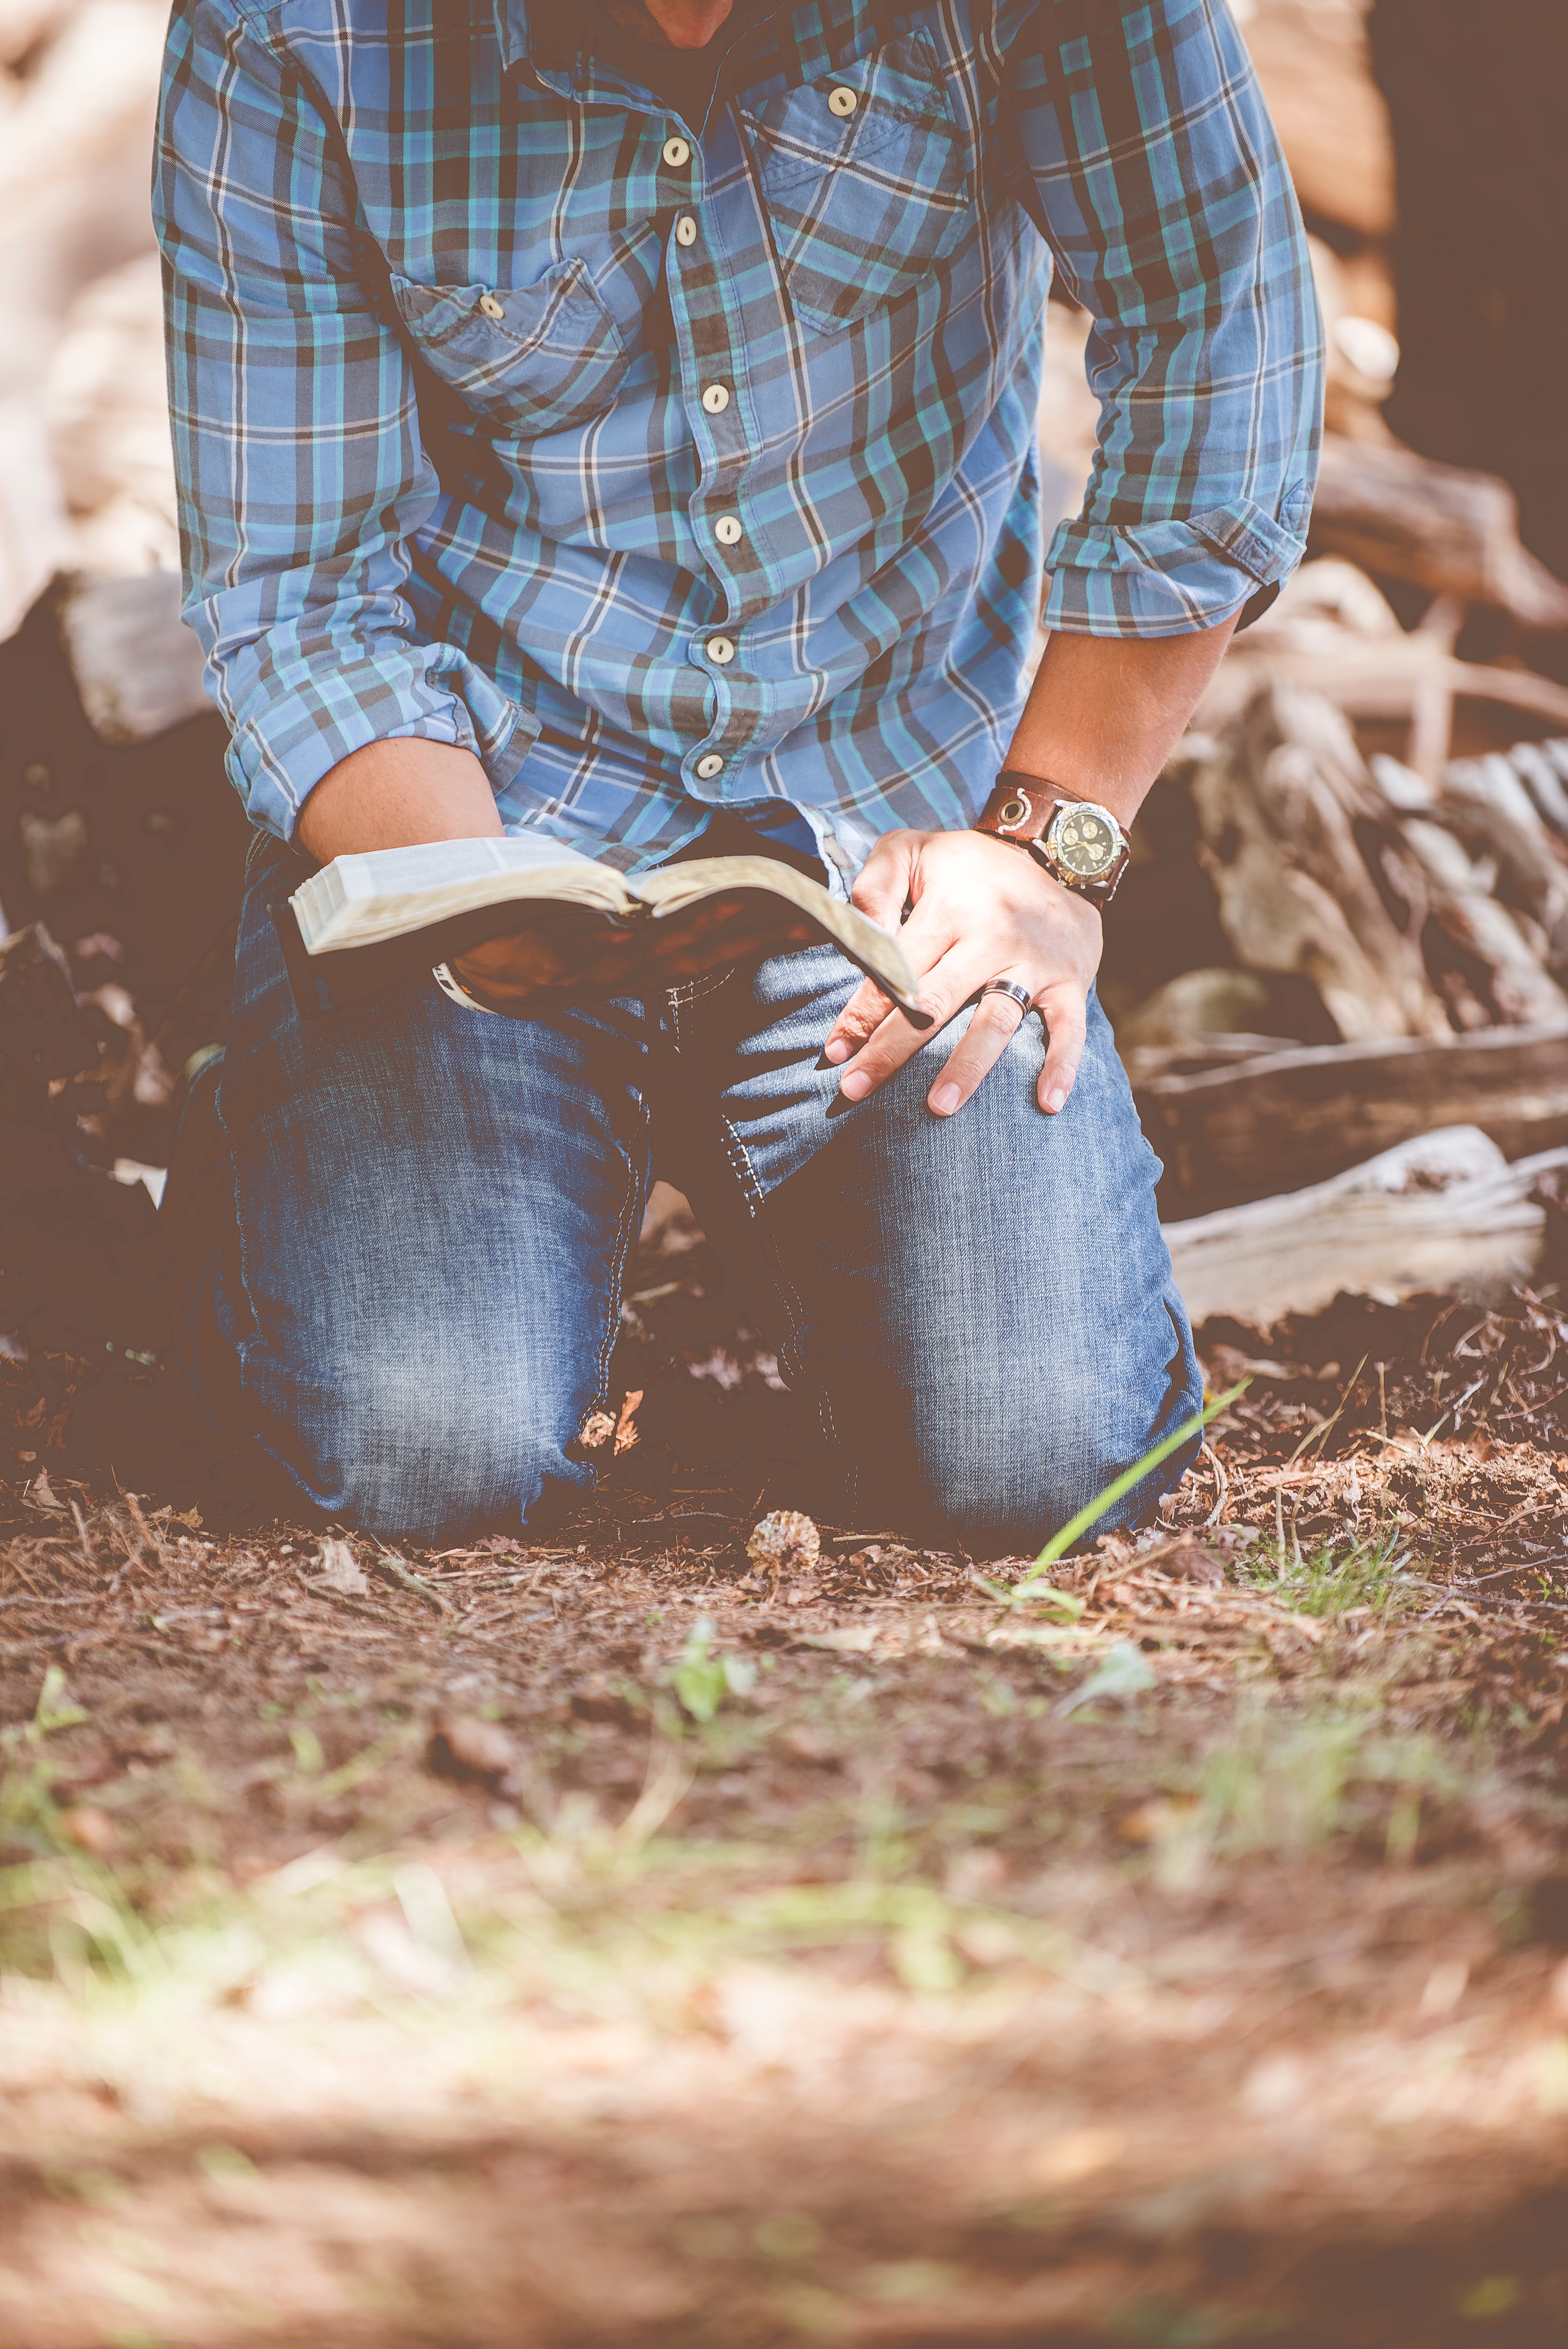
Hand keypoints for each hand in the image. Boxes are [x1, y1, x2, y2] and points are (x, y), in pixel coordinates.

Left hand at [823, 828, 1102, 1116]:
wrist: (1058, 849)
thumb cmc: (970, 863)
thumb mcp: (913, 850)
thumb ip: (876, 886)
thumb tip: (855, 936)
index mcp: (949, 910)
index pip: (897, 970)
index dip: (862, 1013)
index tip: (836, 1051)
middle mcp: (992, 938)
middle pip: (936, 1004)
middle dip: (892, 1051)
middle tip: (855, 1090)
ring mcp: (1034, 964)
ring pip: (997, 1022)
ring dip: (968, 1067)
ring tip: (940, 1107)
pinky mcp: (1070, 981)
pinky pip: (1069, 1028)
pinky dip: (1062, 1066)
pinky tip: (1047, 1104)